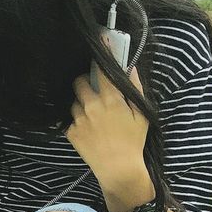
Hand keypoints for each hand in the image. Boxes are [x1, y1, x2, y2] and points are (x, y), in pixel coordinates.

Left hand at [66, 66, 150, 205]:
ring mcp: (78, 120)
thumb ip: (135, 89)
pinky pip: (70, 120)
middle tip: (93, 89)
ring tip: (93, 115)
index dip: (101, 55)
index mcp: (110, 99)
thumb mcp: (141, 114)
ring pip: (74, 102)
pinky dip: (77, 121)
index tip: (100, 43)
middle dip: (85, 82)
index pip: (102, 70)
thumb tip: (131, 69)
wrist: (118, 169)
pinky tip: (88, 129)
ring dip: (81, 103)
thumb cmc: (133, 141)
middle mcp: (91, 106)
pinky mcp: (70, 133)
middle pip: (79, 82)